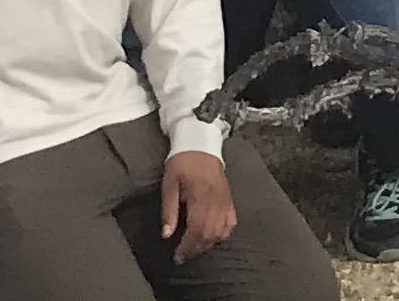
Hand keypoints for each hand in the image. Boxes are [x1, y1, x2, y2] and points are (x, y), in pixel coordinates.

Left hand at [161, 150, 238, 264]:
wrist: (200, 142)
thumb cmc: (181, 162)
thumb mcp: (169, 184)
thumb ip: (169, 210)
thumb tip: (166, 234)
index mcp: (200, 197)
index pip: (196, 230)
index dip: (187, 247)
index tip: (177, 256)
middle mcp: (216, 201)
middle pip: (209, 234)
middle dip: (195, 249)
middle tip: (183, 257)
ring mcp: (225, 199)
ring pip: (221, 231)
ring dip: (208, 244)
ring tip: (195, 249)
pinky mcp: (229, 197)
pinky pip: (231, 221)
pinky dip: (224, 233)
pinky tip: (214, 237)